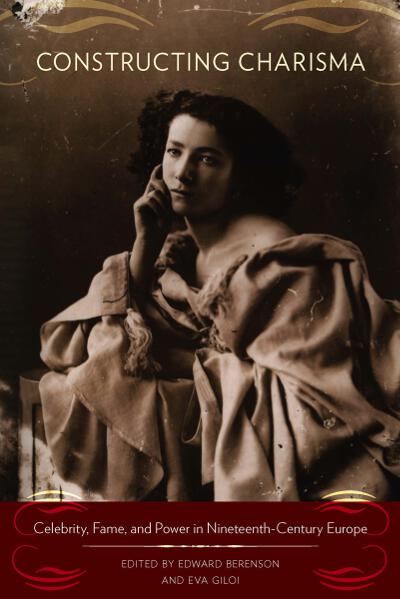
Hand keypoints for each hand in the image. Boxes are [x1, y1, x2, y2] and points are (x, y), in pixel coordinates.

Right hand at [130, 165, 172, 294]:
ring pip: (156, 193)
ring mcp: (141, 201)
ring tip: (163, 215)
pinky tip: (157, 215)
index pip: (154, 182)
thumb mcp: (167, 210)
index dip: (156, 173)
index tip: (160, 166)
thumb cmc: (161, 227)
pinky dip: (157, 208)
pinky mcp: (137, 205)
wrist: (153, 239)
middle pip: (157, 184)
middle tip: (168, 206)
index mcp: (153, 198)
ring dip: (163, 205)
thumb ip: (165, 197)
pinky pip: (150, 199)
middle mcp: (145, 197)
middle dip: (166, 193)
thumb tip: (162, 183)